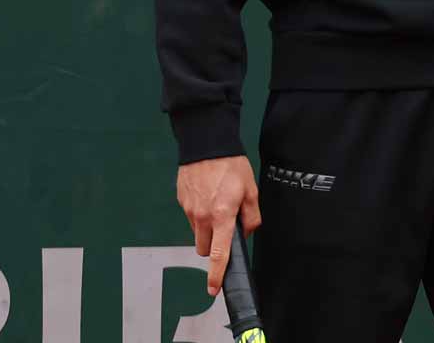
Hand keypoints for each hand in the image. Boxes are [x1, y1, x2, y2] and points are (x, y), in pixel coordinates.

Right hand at [176, 155, 260, 295]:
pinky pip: (191, 217)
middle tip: (225, 226)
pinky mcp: (182, 202)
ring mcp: (189, 210)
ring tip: (218, 205)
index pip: (217, 253)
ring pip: (197, 233)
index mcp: (221, 216)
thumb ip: (251, 216)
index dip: (216, 274)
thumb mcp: (251, 190)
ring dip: (207, 229)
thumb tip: (246, 232)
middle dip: (213, 245)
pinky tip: (208, 196)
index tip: (213, 288)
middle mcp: (201, 217)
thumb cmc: (231, 165)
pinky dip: (200, 214)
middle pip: (203, 248)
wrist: (206, 145)